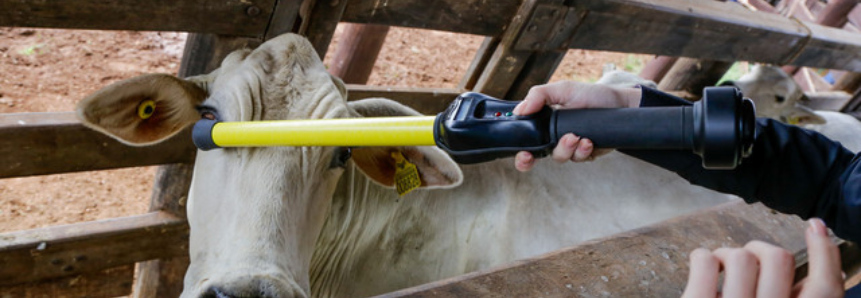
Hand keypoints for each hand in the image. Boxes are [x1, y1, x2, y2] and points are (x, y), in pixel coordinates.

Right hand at [512, 81, 641, 171]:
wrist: (620, 103)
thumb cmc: (591, 95)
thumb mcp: (564, 89)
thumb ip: (540, 95)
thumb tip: (519, 110)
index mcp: (545, 122)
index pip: (526, 140)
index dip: (520, 151)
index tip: (521, 153)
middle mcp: (554, 137)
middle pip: (536, 156)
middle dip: (530, 160)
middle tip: (530, 156)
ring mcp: (570, 147)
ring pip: (559, 157)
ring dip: (565, 149)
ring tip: (575, 136)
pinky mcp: (586, 153)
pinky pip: (578, 159)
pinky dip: (582, 151)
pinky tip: (588, 141)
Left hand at [681, 218, 843, 297]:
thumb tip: (797, 279)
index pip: (826, 288)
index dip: (824, 252)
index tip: (815, 228)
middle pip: (778, 259)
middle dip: (762, 249)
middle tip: (749, 259)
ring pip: (741, 256)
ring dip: (729, 255)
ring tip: (721, 269)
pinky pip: (705, 259)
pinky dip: (702, 257)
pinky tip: (702, 267)